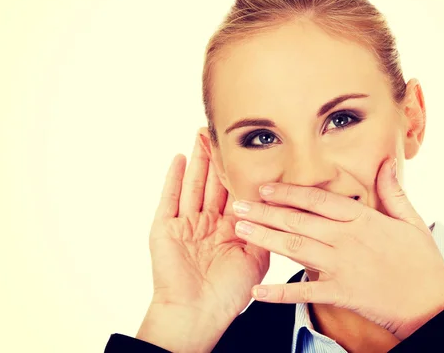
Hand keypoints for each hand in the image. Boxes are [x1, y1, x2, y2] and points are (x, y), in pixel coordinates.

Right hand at [140, 133, 269, 348]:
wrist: (198, 313)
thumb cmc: (228, 292)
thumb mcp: (256, 257)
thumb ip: (264, 229)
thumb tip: (278, 204)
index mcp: (229, 229)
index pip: (236, 192)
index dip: (240, 170)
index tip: (247, 147)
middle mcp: (207, 222)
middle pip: (213, 182)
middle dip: (217, 158)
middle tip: (220, 130)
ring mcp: (186, 224)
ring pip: (193, 184)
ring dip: (197, 160)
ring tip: (201, 134)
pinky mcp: (165, 228)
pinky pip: (170, 198)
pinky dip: (174, 178)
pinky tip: (179, 158)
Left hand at [231, 157, 443, 339]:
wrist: (432, 303)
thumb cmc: (422, 261)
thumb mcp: (411, 220)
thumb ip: (392, 191)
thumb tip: (386, 161)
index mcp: (362, 219)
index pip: (318, 200)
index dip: (289, 193)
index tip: (265, 188)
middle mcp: (347, 239)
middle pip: (298, 221)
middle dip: (265, 212)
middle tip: (238, 206)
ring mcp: (342, 266)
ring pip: (295, 248)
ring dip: (265, 239)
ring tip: (241, 231)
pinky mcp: (340, 293)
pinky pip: (305, 292)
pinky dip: (279, 293)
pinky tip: (258, 292)